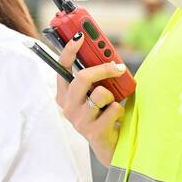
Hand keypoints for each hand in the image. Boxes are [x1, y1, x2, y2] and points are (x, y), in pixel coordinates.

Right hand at [54, 34, 126, 167]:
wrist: (110, 145)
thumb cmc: (104, 113)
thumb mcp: (96, 92)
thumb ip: (96, 77)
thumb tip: (106, 56)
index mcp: (64, 94)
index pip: (61, 67)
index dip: (69, 50)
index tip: (80, 36)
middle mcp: (67, 107)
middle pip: (82, 78)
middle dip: (103, 69)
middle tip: (118, 67)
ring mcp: (78, 121)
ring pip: (101, 94)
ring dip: (113, 96)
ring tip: (111, 104)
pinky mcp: (93, 132)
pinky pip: (113, 109)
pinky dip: (120, 110)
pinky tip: (115, 119)